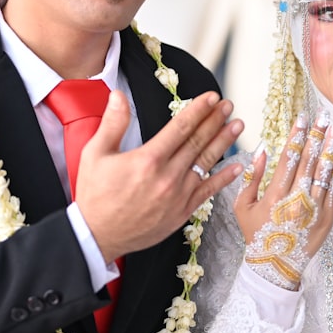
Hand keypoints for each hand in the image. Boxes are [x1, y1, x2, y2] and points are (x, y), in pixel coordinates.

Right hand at [76, 90, 242, 262]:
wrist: (97, 236)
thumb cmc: (95, 195)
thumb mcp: (95, 154)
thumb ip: (112, 123)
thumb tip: (118, 96)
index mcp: (148, 159)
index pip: (181, 127)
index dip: (199, 109)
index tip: (212, 98)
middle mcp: (168, 176)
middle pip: (198, 141)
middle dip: (215, 120)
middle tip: (228, 105)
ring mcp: (178, 195)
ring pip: (206, 163)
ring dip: (224, 142)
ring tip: (237, 126)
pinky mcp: (182, 212)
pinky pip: (208, 191)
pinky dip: (224, 178)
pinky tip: (237, 165)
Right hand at [233, 113, 332, 288]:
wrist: (276, 265)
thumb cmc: (256, 234)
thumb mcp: (243, 207)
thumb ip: (251, 177)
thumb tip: (262, 150)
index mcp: (275, 195)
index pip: (289, 157)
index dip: (297, 136)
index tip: (302, 118)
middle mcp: (297, 199)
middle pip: (309, 160)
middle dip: (317, 135)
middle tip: (323, 116)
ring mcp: (314, 208)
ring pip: (325, 171)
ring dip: (331, 147)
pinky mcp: (327, 216)